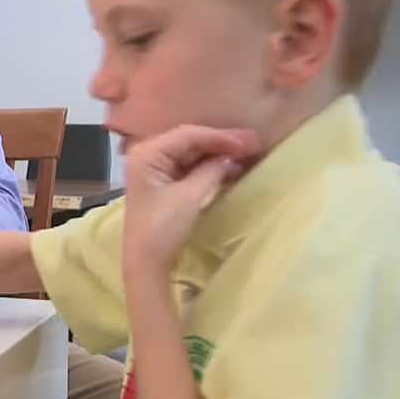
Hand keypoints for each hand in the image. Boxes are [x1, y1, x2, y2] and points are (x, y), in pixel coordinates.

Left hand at [123, 126, 258, 274]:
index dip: (220, 137)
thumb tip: (231, 156)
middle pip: (189, 141)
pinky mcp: (162, 182)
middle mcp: (147, 154)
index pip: (188, 135)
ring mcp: (154, 168)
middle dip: (221, 142)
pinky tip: (231, 167)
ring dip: (217, 154)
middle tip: (253, 142)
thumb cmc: (162, 228)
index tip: (248, 141)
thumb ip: (211, 171)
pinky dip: (209, 167)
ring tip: (247, 153)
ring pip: (191, 153)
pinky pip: (189, 167)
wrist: (146, 262)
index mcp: (147, 153)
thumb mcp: (189, 197)